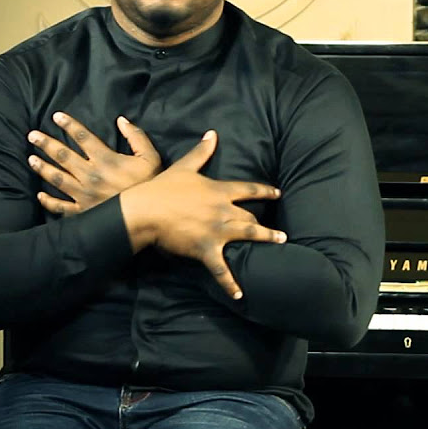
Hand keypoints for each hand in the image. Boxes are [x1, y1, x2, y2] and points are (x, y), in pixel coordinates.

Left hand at [27, 112, 160, 214]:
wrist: (147, 216)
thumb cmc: (149, 185)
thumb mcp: (150, 157)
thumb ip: (137, 137)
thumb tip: (121, 120)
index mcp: (106, 159)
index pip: (83, 137)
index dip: (69, 125)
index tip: (56, 116)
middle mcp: (90, 175)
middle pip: (63, 155)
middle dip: (46, 143)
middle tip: (32, 135)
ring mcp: (83, 194)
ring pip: (57, 178)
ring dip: (42, 167)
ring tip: (30, 158)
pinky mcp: (82, 212)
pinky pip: (61, 206)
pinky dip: (49, 201)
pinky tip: (40, 195)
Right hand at [119, 130, 284, 298]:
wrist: (146, 210)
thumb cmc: (163, 187)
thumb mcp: (185, 167)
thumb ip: (201, 152)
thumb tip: (212, 134)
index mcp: (220, 191)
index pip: (249, 190)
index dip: (265, 191)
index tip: (277, 193)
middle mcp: (224, 211)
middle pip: (252, 218)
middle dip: (266, 225)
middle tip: (281, 232)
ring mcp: (217, 231)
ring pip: (248, 236)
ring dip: (265, 240)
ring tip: (280, 244)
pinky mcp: (206, 249)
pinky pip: (221, 269)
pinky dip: (230, 283)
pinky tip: (240, 294)